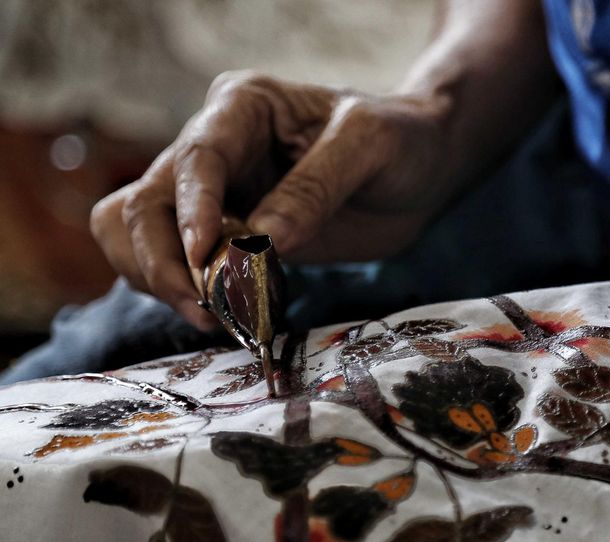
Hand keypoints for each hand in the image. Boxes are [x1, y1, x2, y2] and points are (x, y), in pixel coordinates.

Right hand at [90, 71, 456, 328]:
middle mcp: (215, 149)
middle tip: (207, 309)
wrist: (420, 168)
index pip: (197, 158)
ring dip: (162, 281)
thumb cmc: (399, 140)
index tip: (203, 255)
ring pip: (142, 237)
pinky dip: (187, 294)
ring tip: (215, 316)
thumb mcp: (370, 146)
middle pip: (147, 204)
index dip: (192, 209)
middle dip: (164, 260)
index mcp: (243, 108)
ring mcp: (216, 196)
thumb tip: (264, 241)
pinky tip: (225, 315)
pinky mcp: (228, 239)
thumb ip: (316, 187)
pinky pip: (179, 267)